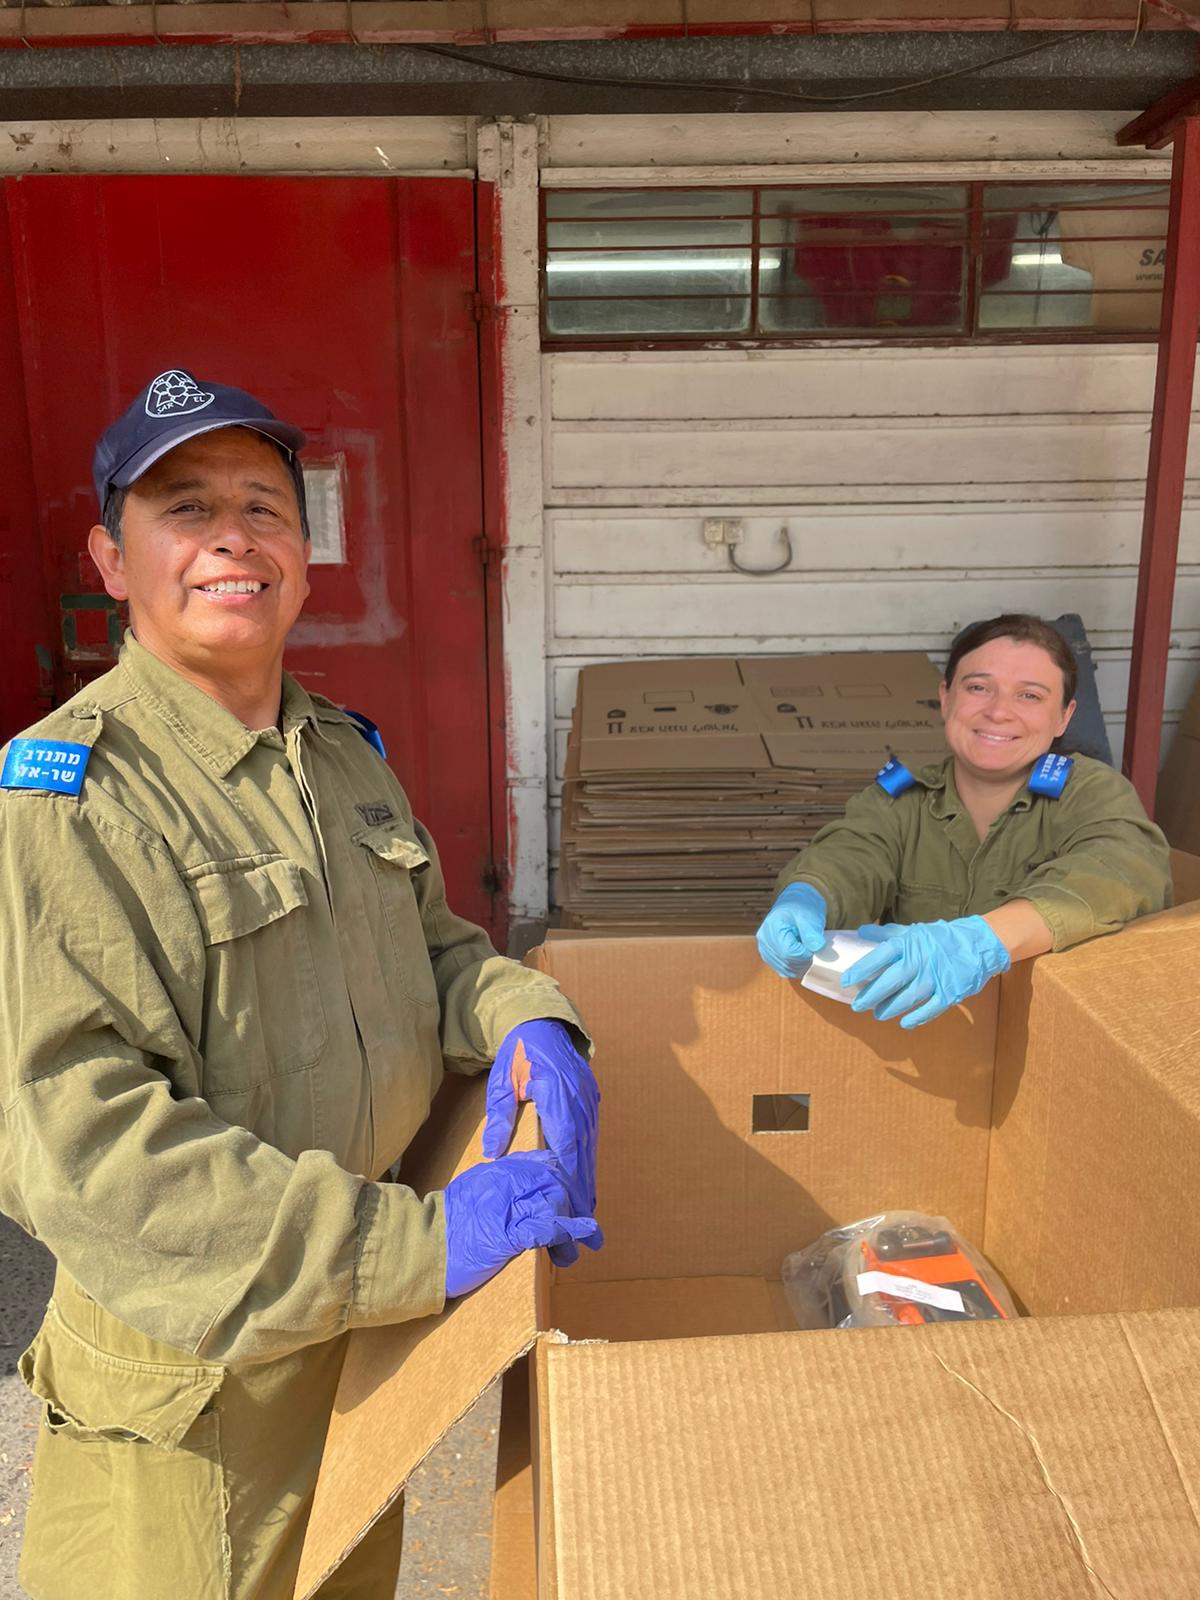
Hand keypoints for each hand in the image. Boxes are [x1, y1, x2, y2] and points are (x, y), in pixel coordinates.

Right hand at [443, 1151, 601, 1298]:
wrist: (422, 1249)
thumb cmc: (445, 1225)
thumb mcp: (471, 1190)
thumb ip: (498, 1183)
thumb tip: (522, 1186)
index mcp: (497, 1170)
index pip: (541, 1164)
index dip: (562, 1179)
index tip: (575, 1194)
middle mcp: (506, 1182)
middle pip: (554, 1182)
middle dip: (574, 1201)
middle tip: (587, 1222)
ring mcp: (507, 1206)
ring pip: (554, 1203)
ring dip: (575, 1223)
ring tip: (589, 1240)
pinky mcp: (507, 1235)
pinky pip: (544, 1228)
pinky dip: (566, 1231)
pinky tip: (581, 1237)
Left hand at [483, 1019, 599, 1266]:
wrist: (542, 1023)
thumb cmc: (518, 1051)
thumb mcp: (502, 1080)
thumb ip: (499, 1115)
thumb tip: (493, 1154)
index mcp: (558, 1093)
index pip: (567, 1143)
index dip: (569, 1177)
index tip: (570, 1205)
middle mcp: (580, 1100)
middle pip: (583, 1152)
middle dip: (583, 1191)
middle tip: (582, 1227)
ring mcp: (589, 1101)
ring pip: (590, 1148)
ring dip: (587, 1181)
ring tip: (585, 1216)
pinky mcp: (590, 1102)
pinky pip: (590, 1138)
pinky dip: (587, 1163)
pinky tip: (585, 1186)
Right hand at [756, 883, 827, 977]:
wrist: (795, 905)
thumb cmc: (801, 908)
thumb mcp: (809, 916)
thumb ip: (812, 932)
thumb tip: (817, 948)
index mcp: (772, 928)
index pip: (789, 952)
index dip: (806, 953)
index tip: (815, 946)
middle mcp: (764, 940)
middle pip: (787, 962)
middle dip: (804, 959)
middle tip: (813, 947)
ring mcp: (765, 949)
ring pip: (785, 969)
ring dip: (801, 964)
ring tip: (807, 949)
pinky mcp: (770, 956)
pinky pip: (784, 969)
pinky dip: (796, 967)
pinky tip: (802, 956)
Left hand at [843, 916, 1010, 1028]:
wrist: (978, 943)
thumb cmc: (940, 938)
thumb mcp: (913, 930)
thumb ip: (887, 933)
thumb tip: (861, 931)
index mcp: (909, 944)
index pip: (880, 956)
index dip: (862, 969)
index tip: (846, 980)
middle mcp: (920, 960)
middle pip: (890, 980)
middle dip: (871, 995)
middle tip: (857, 1005)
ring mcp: (935, 977)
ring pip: (908, 996)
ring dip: (890, 1008)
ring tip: (877, 1014)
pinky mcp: (950, 992)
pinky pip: (931, 1008)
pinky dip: (917, 1017)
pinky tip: (904, 1023)